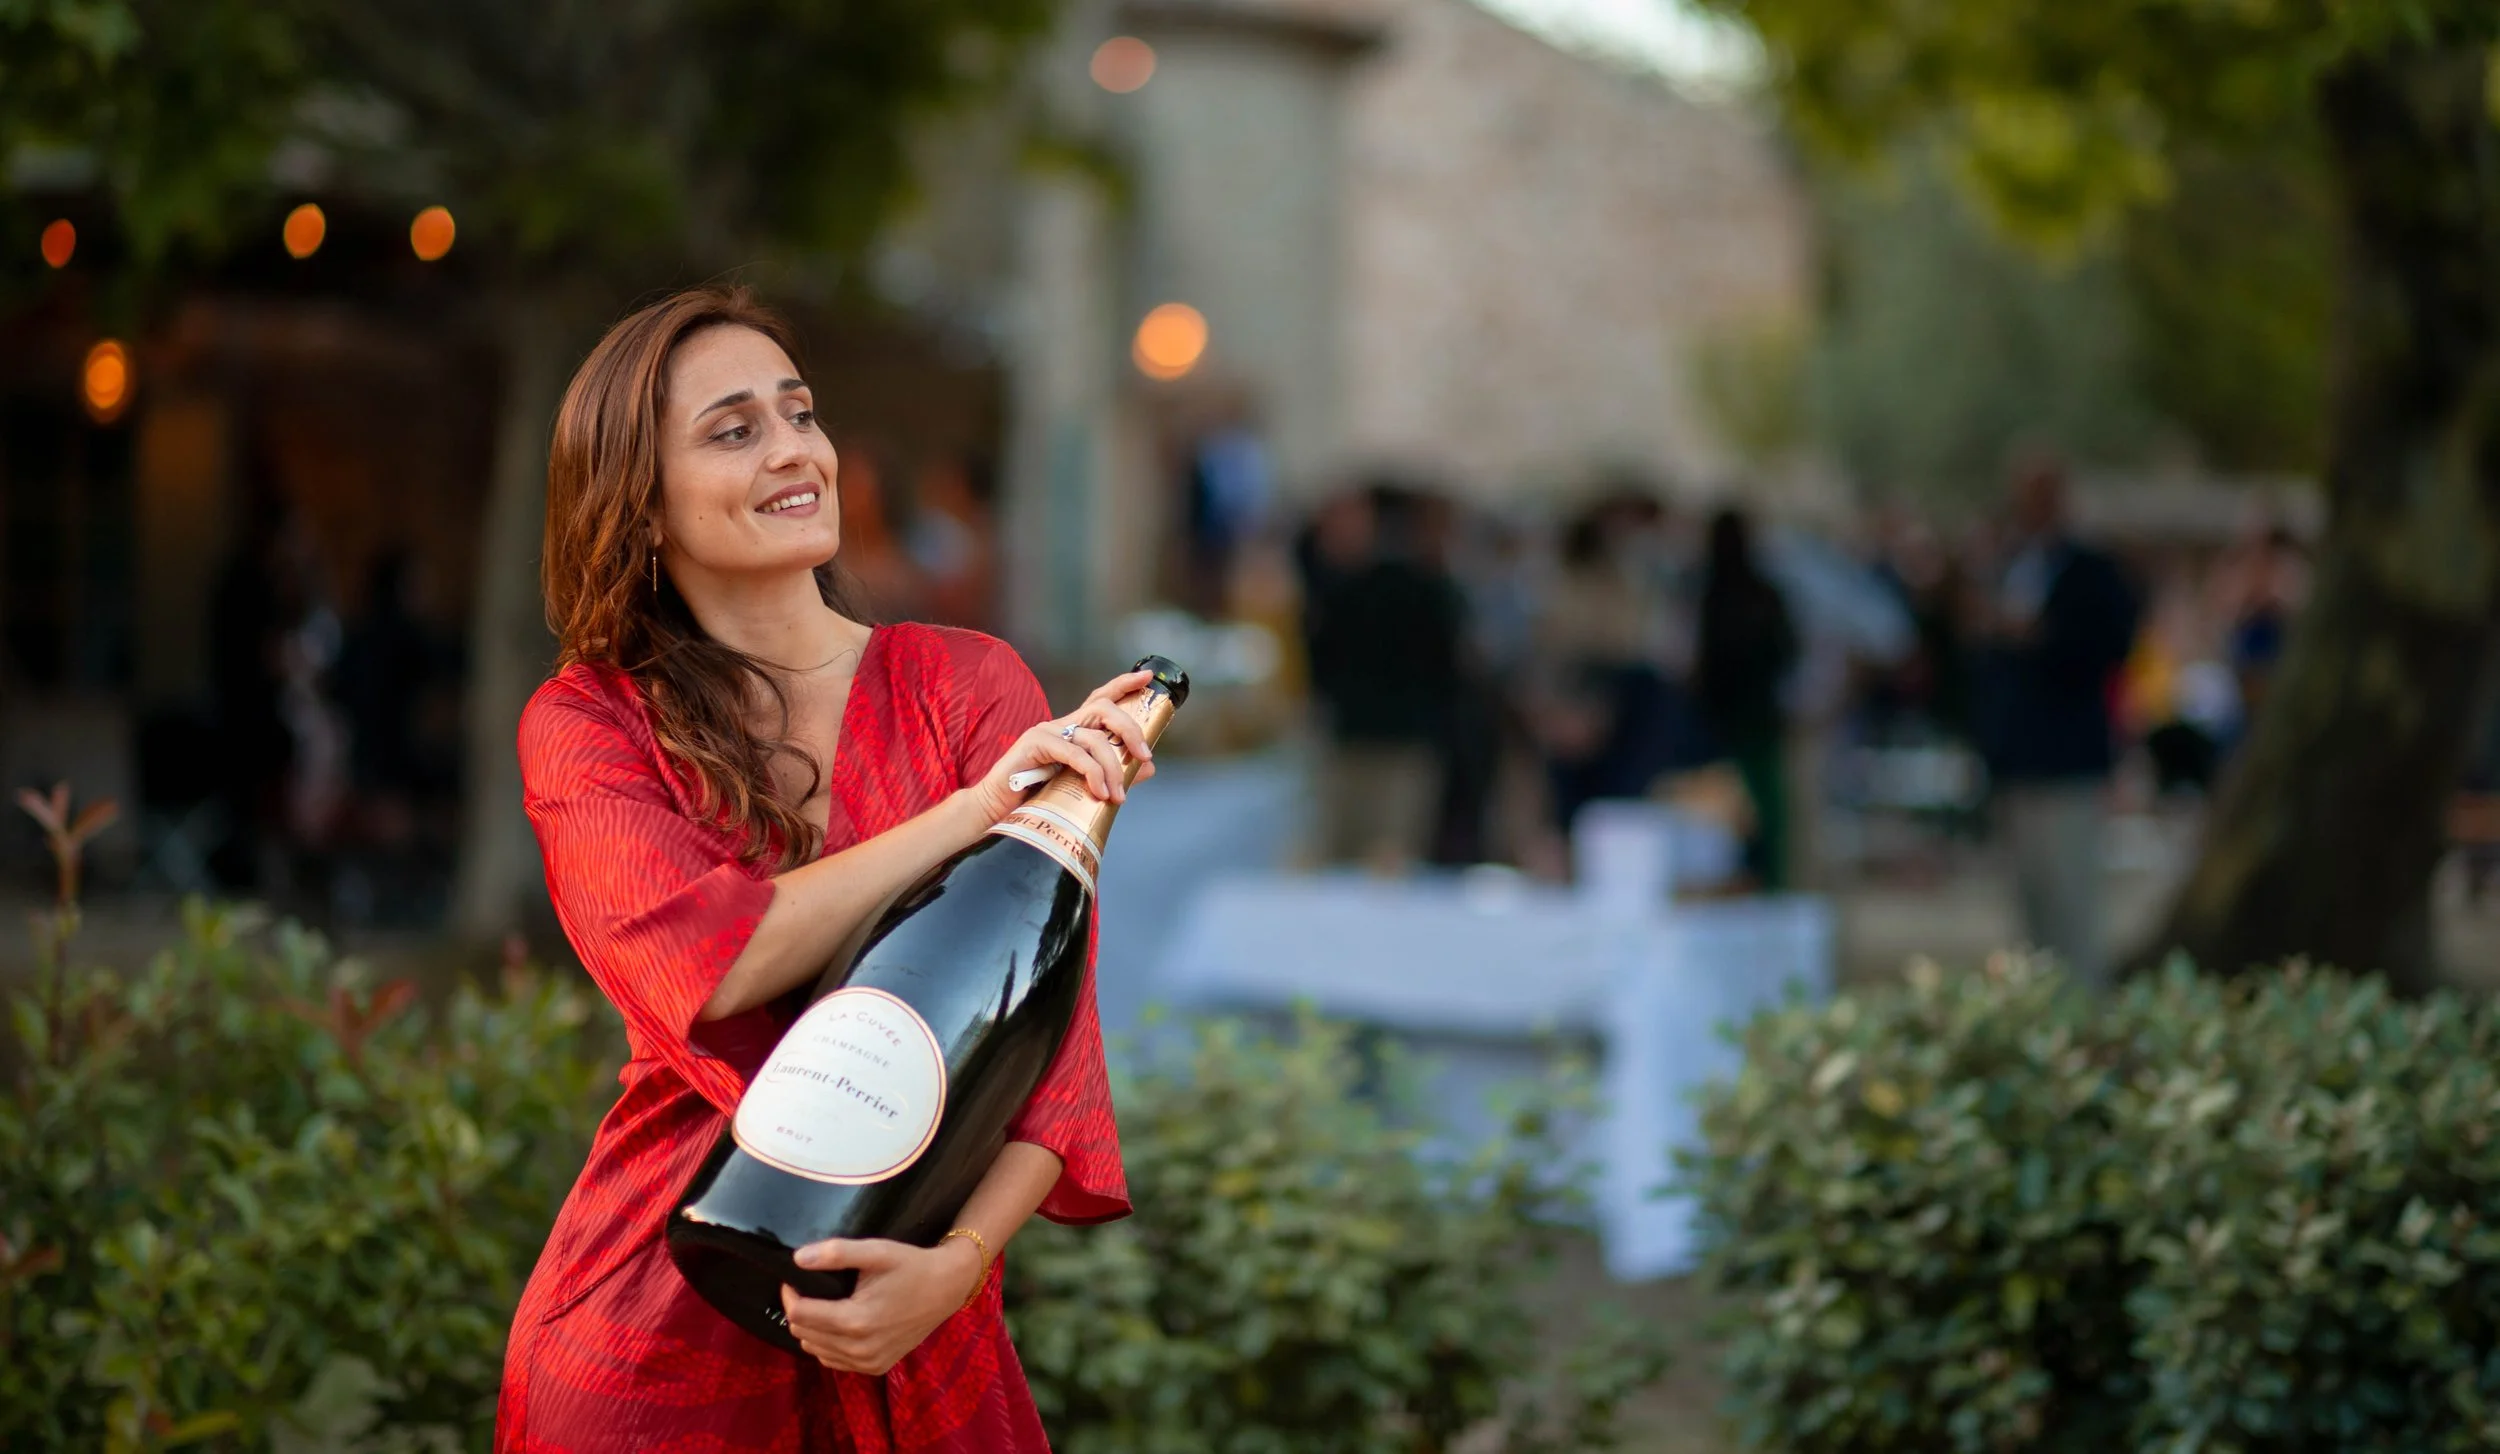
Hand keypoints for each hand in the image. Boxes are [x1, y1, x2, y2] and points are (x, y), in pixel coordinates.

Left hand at [780, 1237, 984, 1375]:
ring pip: (815, 1350)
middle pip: (803, 1334)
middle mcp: (859, 1349)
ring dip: (811, 1329)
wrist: (948, 1288)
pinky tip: (838, 1324)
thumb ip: (836, 1253)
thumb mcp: (876, 1251)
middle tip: (809, 1288)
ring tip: (823, 1305)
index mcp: (856, 1321)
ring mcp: (868, 1363)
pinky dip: (827, 1344)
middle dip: (799, 1310)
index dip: (790, 1294)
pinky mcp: (876, 1367)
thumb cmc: (911, 1266)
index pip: (798, 1315)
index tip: (795, 1279)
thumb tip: (798, 1259)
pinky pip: (834, 1361)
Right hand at [960, 668, 1159, 823]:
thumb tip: (1149, 767)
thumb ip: (1114, 773)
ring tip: (1117, 795)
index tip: (1147, 677)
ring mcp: (1047, 732)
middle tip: (1144, 755)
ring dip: (1112, 767)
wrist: (998, 811)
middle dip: (1130, 728)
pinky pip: (1073, 753)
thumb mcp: (1083, 784)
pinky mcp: (1035, 744)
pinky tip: (1099, 792)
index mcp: (1073, 730)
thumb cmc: (1037, 798)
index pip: (1101, 699)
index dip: (1123, 684)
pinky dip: (1091, 772)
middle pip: (1103, 708)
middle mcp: (1061, 725)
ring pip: (1094, 737)